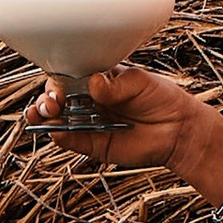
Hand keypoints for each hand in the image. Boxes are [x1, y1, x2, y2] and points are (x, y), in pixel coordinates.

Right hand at [25, 59, 212, 179]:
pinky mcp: (94, 145)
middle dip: (46, 101)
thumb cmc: (162, 99)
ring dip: (44, 118)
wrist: (179, 130)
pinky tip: (57, 132)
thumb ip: (115, 84)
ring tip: (43, 117)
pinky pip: (72, 141)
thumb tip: (93, 83)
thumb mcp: (140, 82)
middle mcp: (89, 101)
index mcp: (97, 81)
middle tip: (52, 104)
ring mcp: (89, 124)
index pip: (67, 77)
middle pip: (56, 100)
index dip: (56, 81)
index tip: (57, 86)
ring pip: (57, 121)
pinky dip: (61, 137)